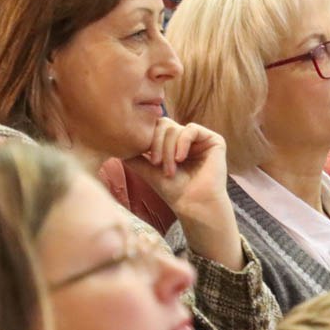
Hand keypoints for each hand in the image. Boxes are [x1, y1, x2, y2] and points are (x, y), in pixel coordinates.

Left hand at [124, 119, 243, 269]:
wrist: (193, 204)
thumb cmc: (173, 191)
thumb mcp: (148, 170)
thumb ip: (135, 156)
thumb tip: (116, 144)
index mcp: (173, 143)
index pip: (155, 128)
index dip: (148, 139)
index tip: (148, 160)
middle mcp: (186, 139)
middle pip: (163, 125)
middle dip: (157, 144)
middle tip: (156, 164)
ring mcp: (200, 139)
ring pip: (175, 128)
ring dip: (168, 150)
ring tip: (169, 170)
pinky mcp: (214, 140)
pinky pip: (191, 129)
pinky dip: (182, 142)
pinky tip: (180, 159)